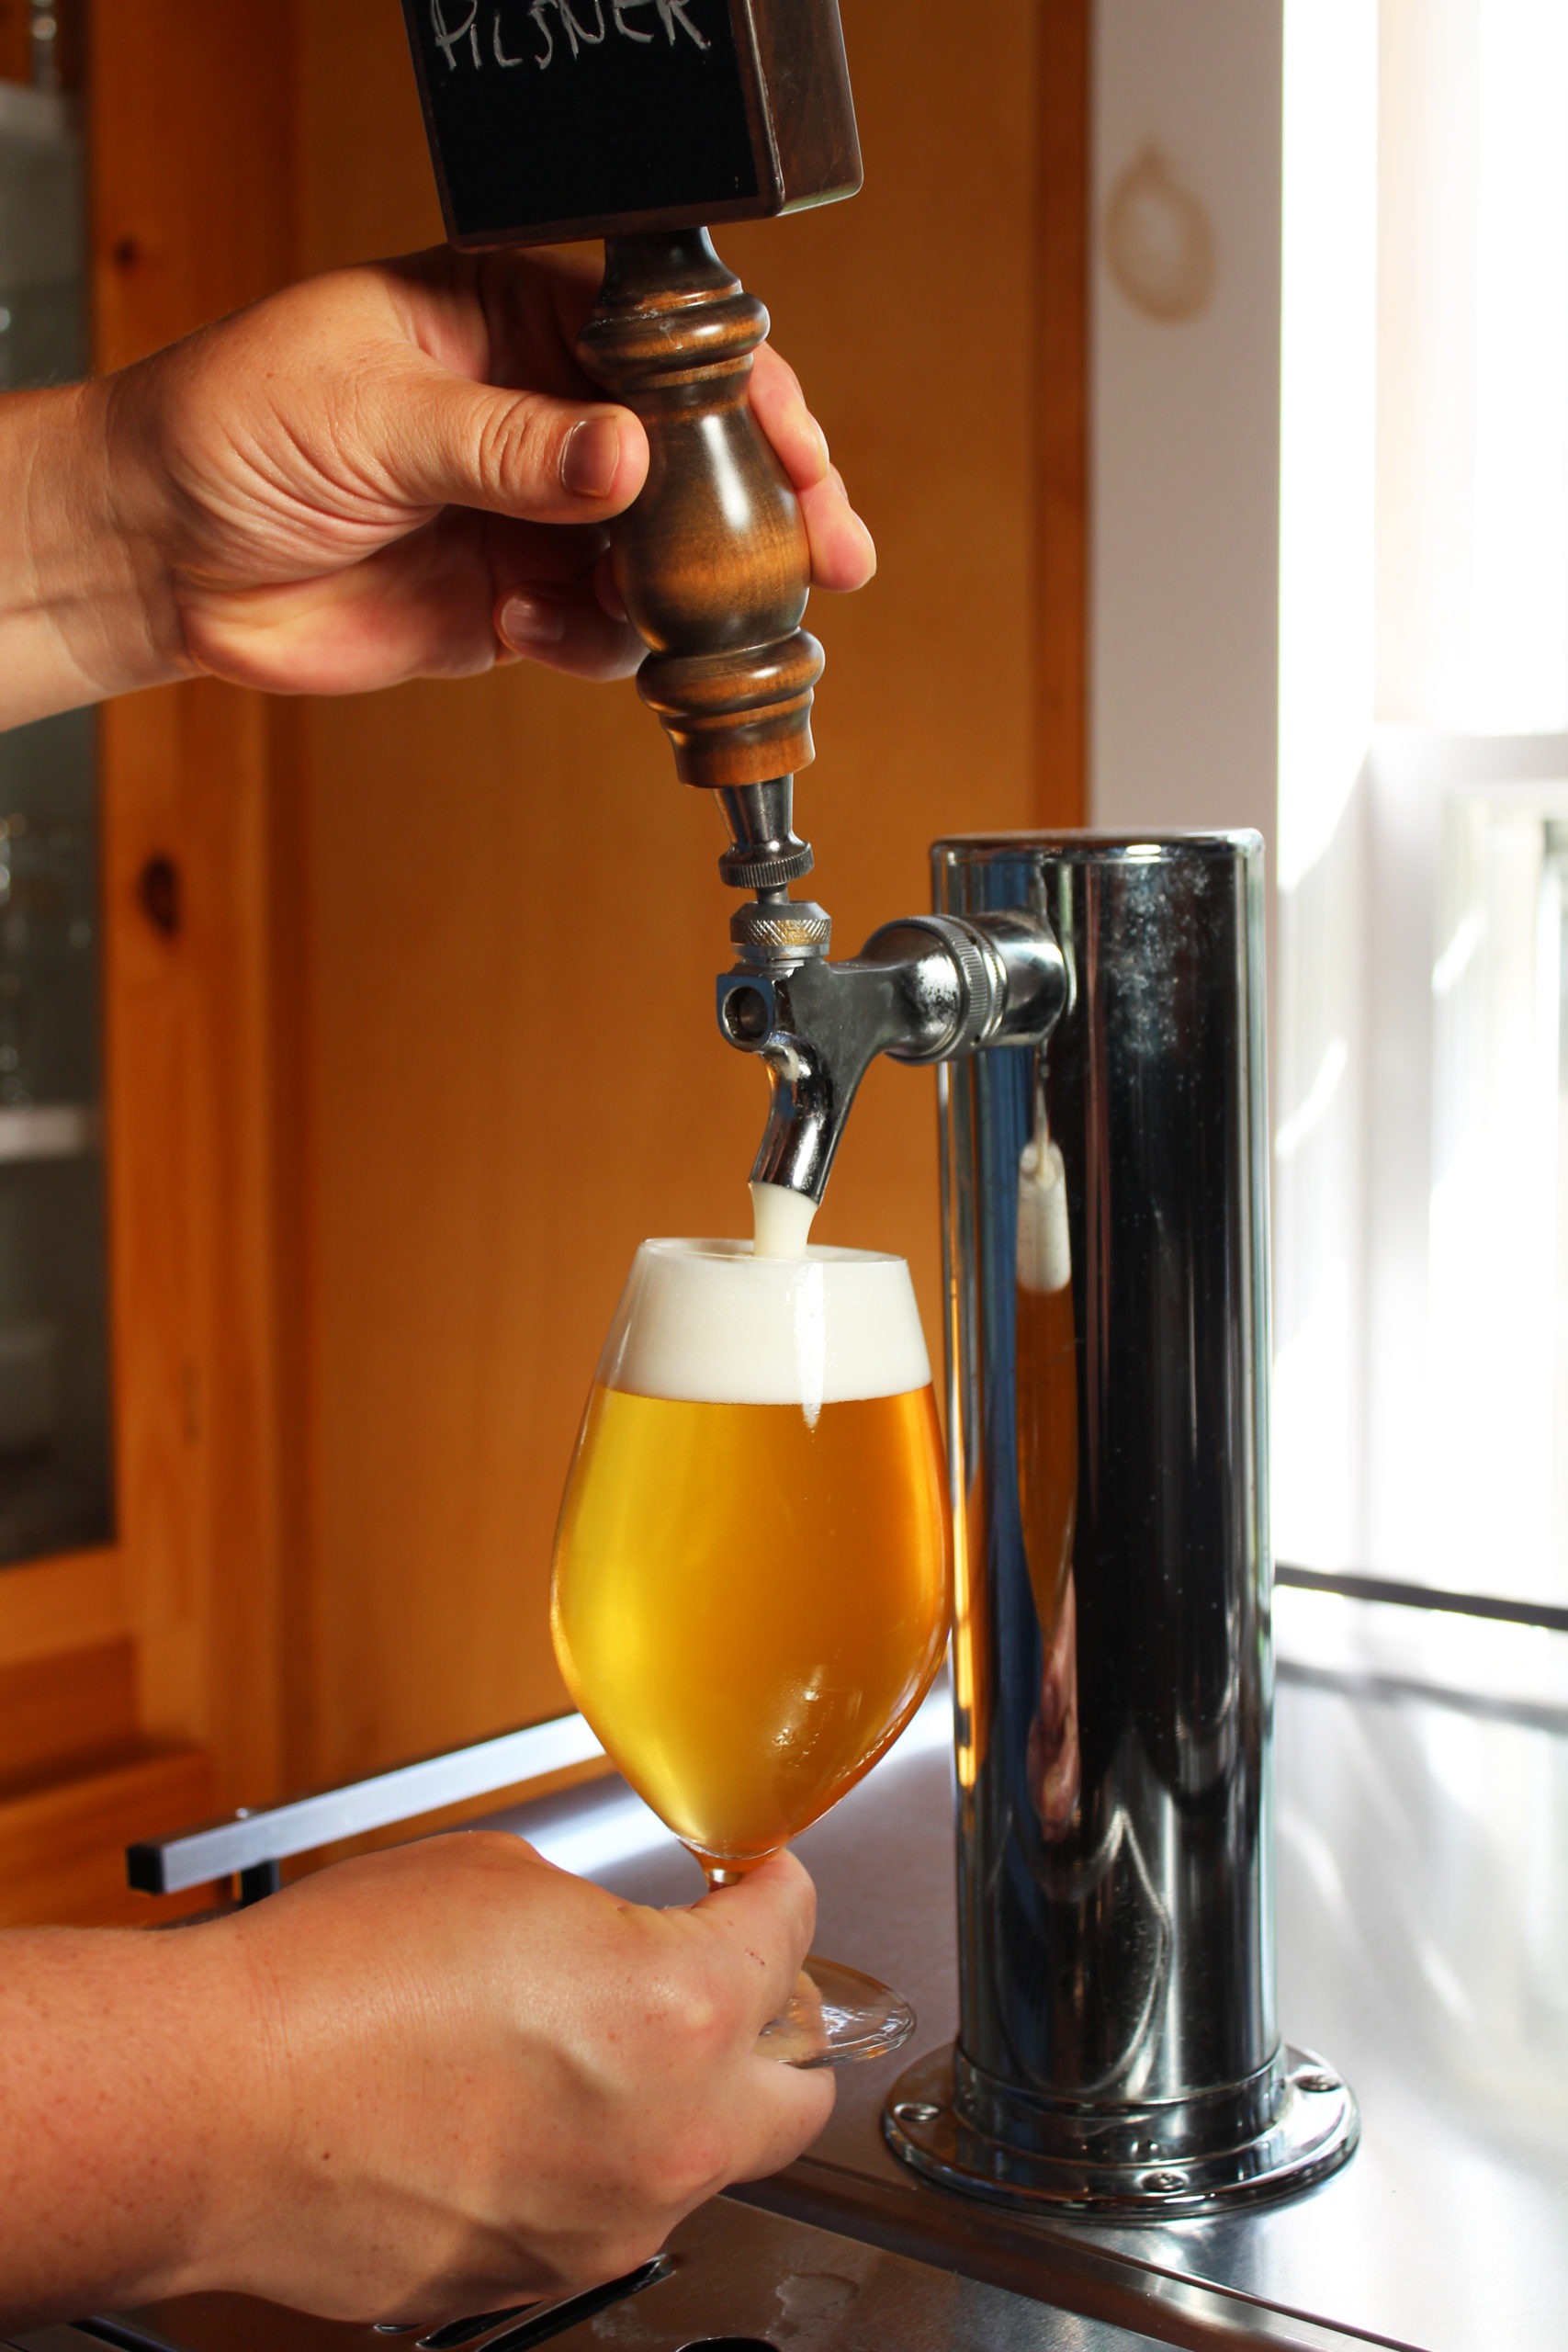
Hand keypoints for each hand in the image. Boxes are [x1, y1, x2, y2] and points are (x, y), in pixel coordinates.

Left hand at [0, 245, 873, 725]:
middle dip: (760, 507)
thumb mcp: (371, 411)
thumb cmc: (231, 429)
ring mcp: (534, 512)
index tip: (797, 450)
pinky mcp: (514, 602)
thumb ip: (505, 442)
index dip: (743, 394)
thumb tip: (624, 455)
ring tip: (680, 616)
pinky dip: (595, 645)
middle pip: (691, 453)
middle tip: (821, 557)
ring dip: (683, 592)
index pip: (660, 344)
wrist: (160, 557)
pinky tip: (539, 635)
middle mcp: (541, 412)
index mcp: (512, 316)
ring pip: (658, 553)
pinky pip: (598, 629)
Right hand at [0, 1835, 831, 2328]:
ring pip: (703, 2161)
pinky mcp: (537, 2277)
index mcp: (679, 2012)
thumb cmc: (333, 1985)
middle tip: (730, 1972)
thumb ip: (609, 1914)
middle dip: (775, 2022)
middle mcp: (666, 2140)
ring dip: (679, 2099)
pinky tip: (517, 2103)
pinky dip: (593, 2159)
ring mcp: (604, 2226)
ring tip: (590, 2038)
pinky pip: (607, 2210)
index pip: (791, 1936)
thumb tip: (624, 1933)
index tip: (760, 1878)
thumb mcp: (505, 1876)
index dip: (776, 1886)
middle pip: (800, 2090)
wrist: (213, 2106)